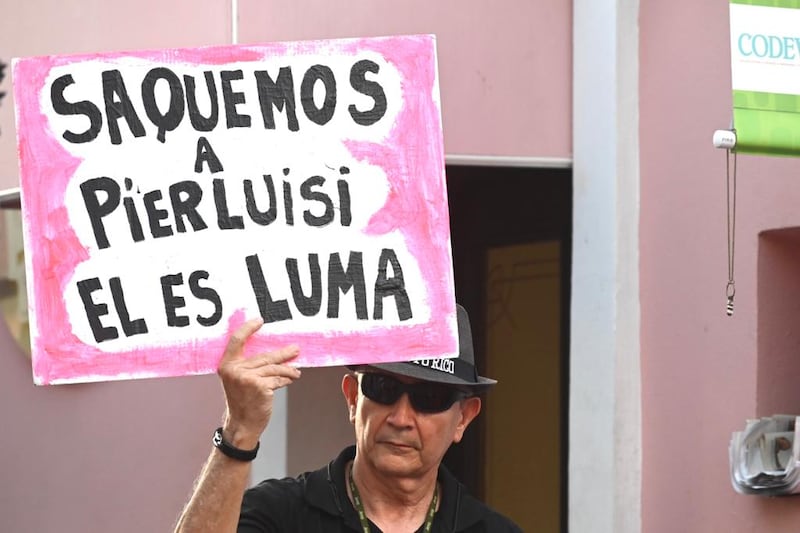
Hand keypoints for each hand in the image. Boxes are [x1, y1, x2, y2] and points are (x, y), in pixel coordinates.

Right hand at [217, 317, 300, 448]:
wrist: (242, 424)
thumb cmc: (242, 401)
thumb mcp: (238, 380)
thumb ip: (248, 365)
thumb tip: (272, 351)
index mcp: (226, 365)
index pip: (237, 340)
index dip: (248, 328)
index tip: (260, 320)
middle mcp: (234, 369)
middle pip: (264, 355)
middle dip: (283, 353)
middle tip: (296, 349)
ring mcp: (247, 377)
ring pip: (274, 367)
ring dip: (289, 368)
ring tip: (297, 370)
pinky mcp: (259, 386)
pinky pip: (278, 378)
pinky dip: (287, 378)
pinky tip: (292, 378)